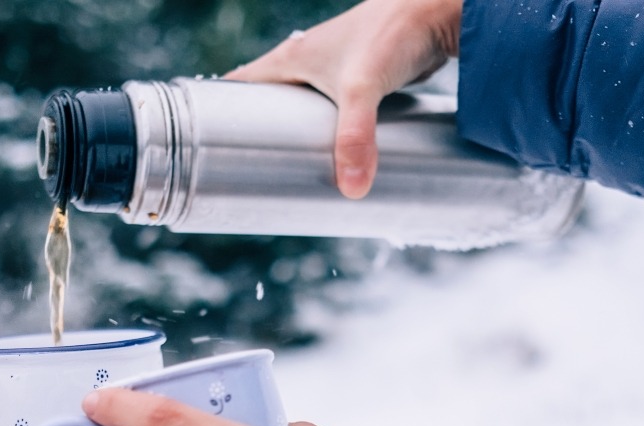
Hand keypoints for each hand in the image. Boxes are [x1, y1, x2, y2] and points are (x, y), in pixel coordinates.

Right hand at [225, 0, 461, 198]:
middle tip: (254, 176)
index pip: (239, 86)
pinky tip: (337, 158)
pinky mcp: (362, 83)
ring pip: (303, 112)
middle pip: (268, 105)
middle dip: (259, 137)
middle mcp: (308, 64)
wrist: (436, 11)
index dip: (218, 113)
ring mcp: (335, 73)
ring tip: (292, 176)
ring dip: (297, 139)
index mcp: (290, 59)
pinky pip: (334, 115)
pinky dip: (330, 136)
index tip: (207, 146)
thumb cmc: (391, 35)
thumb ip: (354, 138)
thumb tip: (352, 189)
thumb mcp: (363, 90)